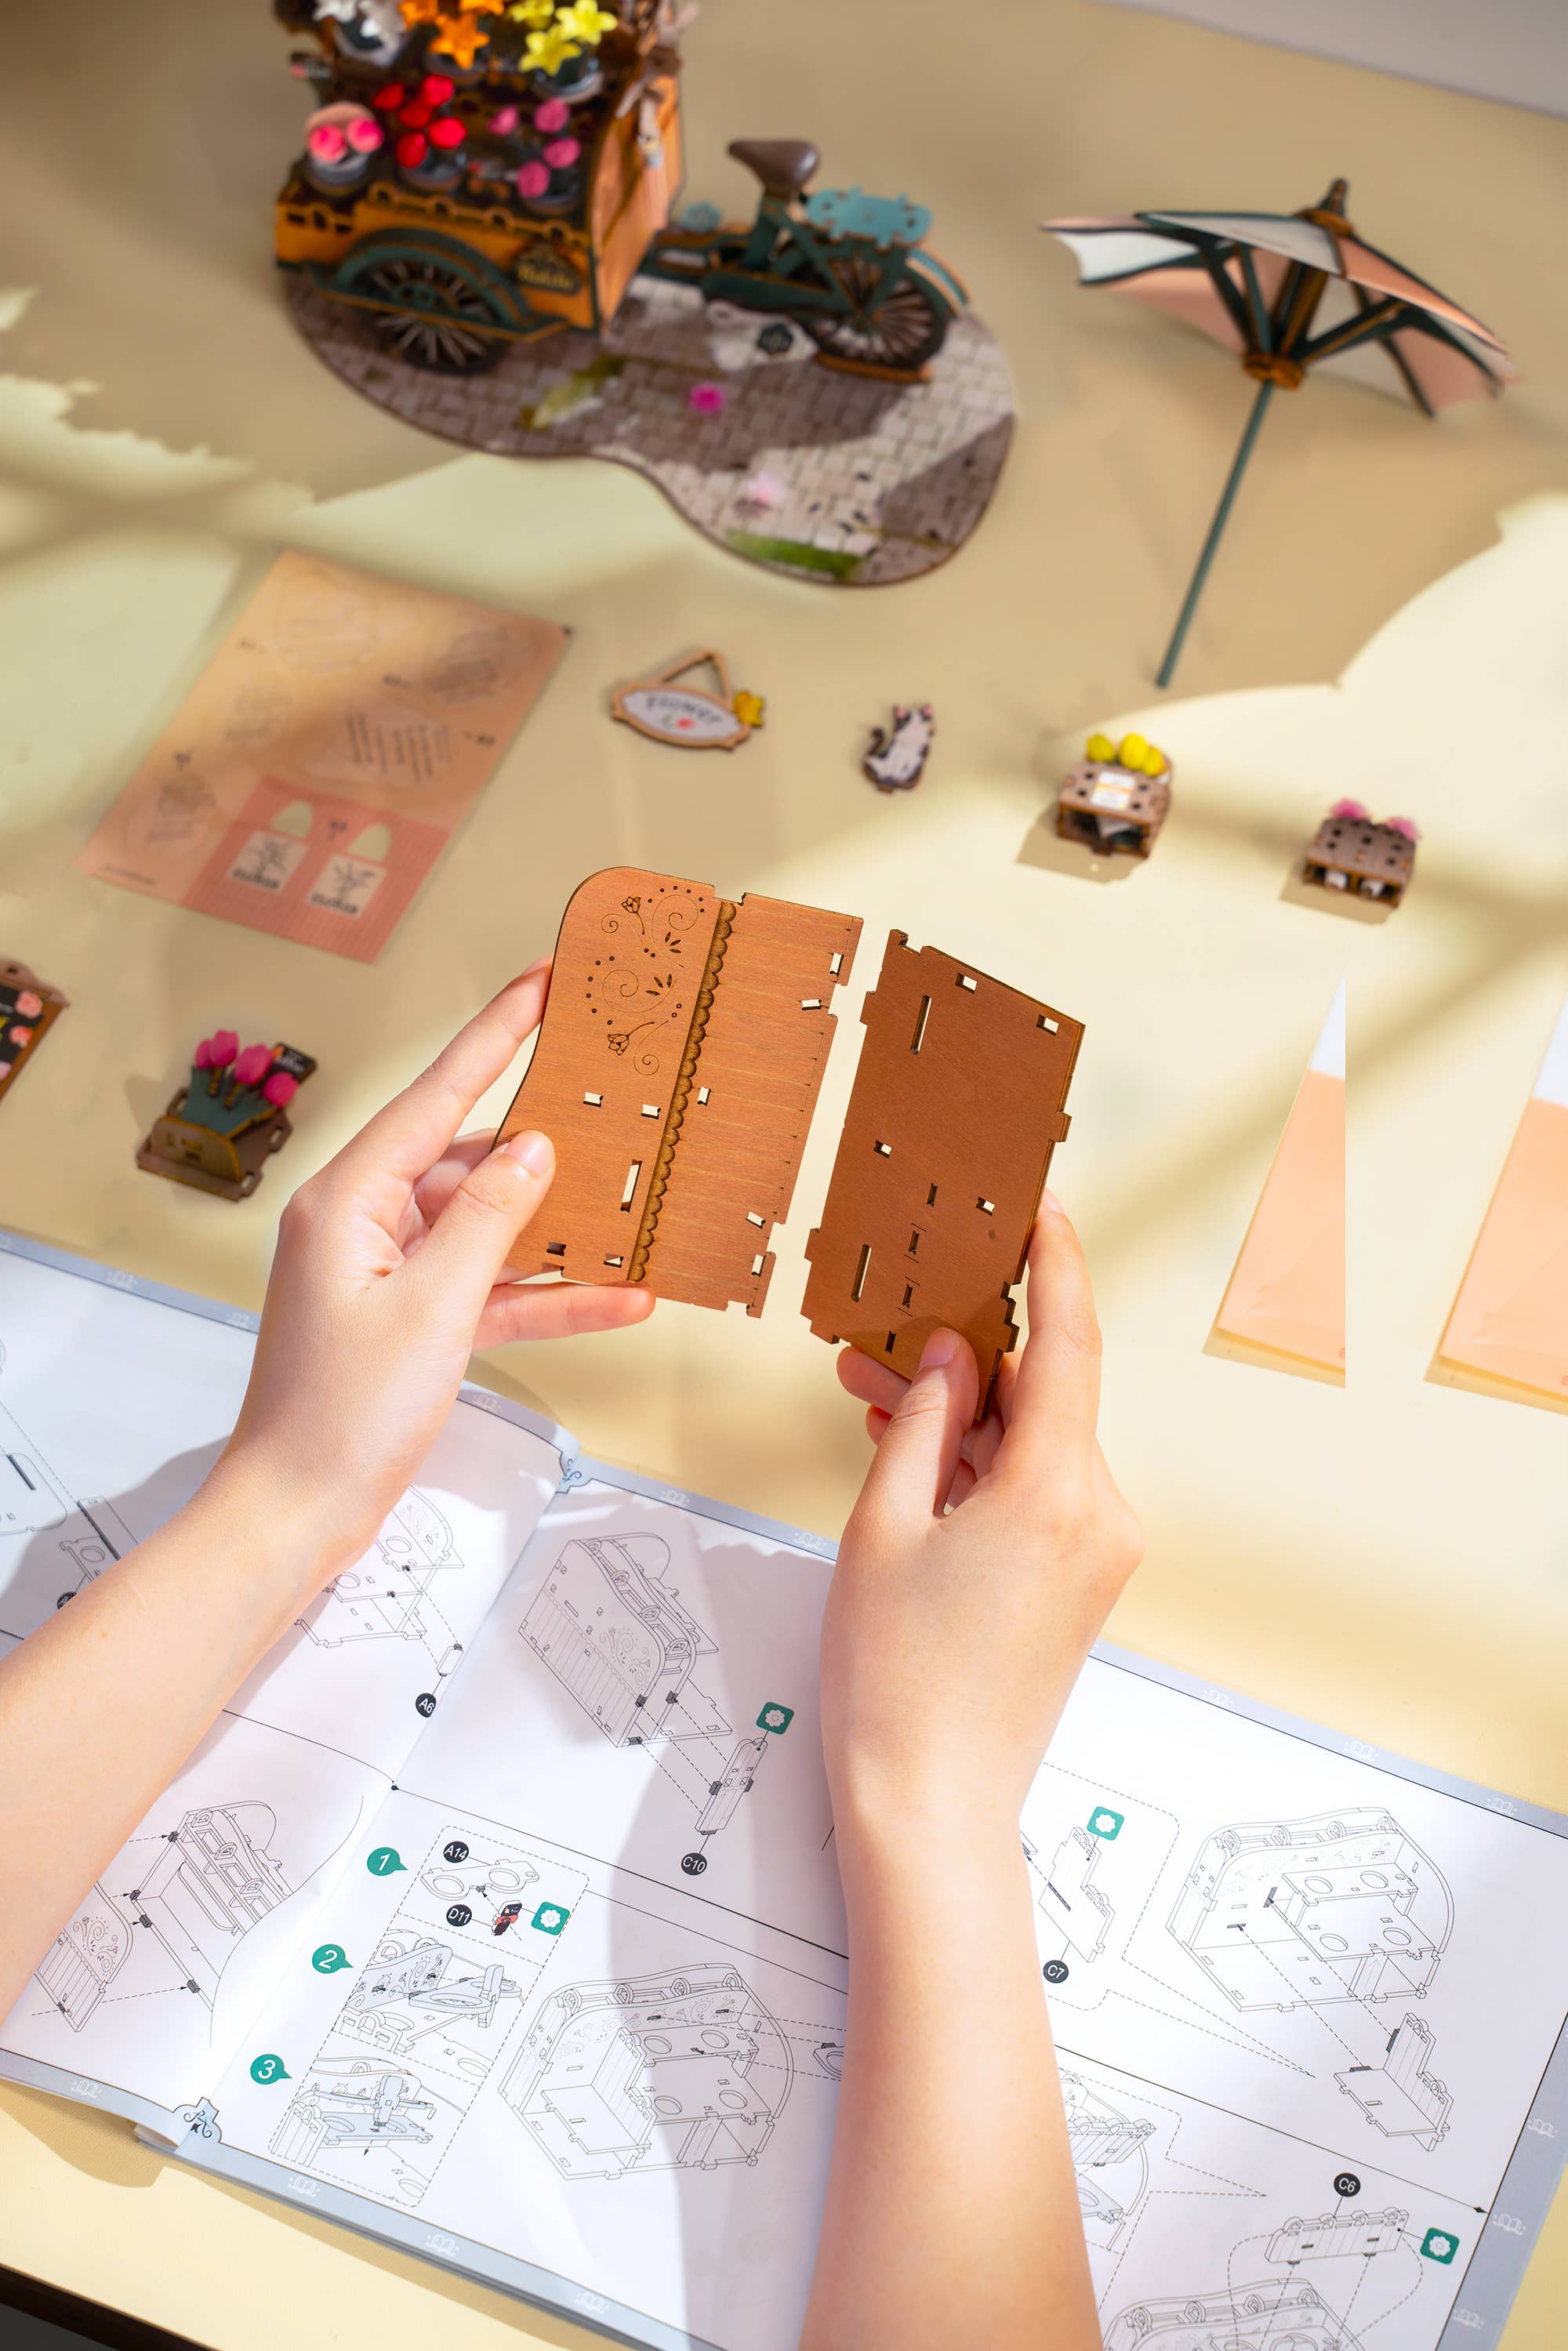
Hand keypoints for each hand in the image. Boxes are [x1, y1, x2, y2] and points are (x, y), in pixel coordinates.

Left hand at [225, 963, 652, 1564]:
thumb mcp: (434, 1308)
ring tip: (634, 1202)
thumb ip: (489, 1218)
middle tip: (612, 1097)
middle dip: (546, 1142)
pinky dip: (547, 1292)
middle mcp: (364, 1224)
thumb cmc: (339, 1416)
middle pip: (469, 1158)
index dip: (495, 1037)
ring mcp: (389, 1274)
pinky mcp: (413, 1322)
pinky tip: (618, 1295)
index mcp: (347, 1200)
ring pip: (489, 1226)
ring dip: (559, 1228)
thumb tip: (534, 1147)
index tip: (540, 984)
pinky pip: (492, 1288)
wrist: (299, 1513)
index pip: (435, 1097)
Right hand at [820, 1196, 1140, 1852]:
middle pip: (1042, 1394)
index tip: (1043, 1208)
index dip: (1056, 1265)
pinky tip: (913, 1450)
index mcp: (1059, 1494)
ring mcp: (1096, 1552)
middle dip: (966, 1355)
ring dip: (962, 1415)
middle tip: (887, 1326)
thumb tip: (954, 1356)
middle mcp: (1099, 1517)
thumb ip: (923, 1423)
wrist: (931, 1806)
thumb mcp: (883, 1527)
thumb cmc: (899, 1686)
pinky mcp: (1080, 1580)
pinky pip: (1034, 1489)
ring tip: (874, 1395)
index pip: (1070, 1344)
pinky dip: (979, 1465)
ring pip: (1032, 1442)